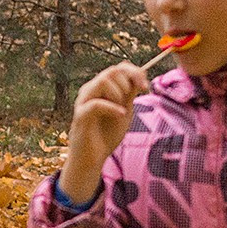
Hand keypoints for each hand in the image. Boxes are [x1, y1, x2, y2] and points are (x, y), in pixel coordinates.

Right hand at [58, 62, 148, 202]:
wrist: (92, 159)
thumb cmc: (106, 135)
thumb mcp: (123, 111)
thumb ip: (129, 95)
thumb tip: (140, 77)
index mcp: (101, 88)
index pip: (118, 68)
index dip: (134, 72)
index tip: (145, 86)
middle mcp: (90, 91)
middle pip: (111, 71)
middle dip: (128, 81)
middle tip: (135, 97)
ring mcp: (84, 102)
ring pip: (102, 81)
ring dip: (118, 93)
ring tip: (122, 109)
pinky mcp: (81, 116)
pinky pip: (96, 104)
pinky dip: (112, 107)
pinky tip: (121, 114)